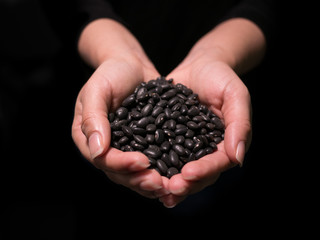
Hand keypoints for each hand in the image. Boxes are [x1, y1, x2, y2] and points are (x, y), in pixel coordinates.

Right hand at [72, 57, 169, 197]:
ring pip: (135, 172)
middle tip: (159, 183)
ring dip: (150, 181)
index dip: (121, 164)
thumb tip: (96, 150)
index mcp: (88, 137)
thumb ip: (93, 117)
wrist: (131, 65)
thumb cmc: (111, 73)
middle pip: (119, 172)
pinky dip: (160, 170)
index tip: (142, 163)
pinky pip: (150, 161)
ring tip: (168, 185)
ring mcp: (124, 147)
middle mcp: (105, 147)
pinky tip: (174, 176)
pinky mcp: (143, 144)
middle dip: (139, 179)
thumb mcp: (97, 90)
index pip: (103, 159)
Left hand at [159, 57, 251, 206]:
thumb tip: (238, 158)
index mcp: (225, 144)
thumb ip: (239, 124)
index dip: (205, 170)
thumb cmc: (221, 77)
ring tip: (153, 188)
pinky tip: (140, 171)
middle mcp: (205, 149)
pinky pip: (161, 154)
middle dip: (184, 183)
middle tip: (169, 189)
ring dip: (167, 181)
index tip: (188, 174)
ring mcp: (186, 146)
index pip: (218, 163)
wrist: (200, 65)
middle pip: (198, 173)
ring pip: (179, 169)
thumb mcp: (235, 95)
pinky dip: (154, 164)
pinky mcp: (169, 138)